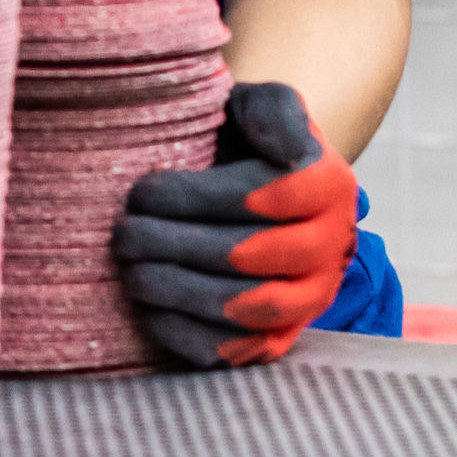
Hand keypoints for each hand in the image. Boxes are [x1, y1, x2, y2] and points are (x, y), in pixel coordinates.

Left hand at [112, 81, 358, 369]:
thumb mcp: (260, 105)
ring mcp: (310, 300)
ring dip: (180, 291)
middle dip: (177, 245)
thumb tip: (286, 150)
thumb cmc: (246, 141)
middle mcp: (331, 247)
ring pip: (248, 309)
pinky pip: (237, 351)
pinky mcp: (280, 339)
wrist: (259, 188)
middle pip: (252, 257)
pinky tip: (149, 308)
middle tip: (124, 233)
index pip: (264, 197)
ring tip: (132, 270)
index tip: (145, 190)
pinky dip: (188, 333)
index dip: (197, 198)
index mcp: (329, 184)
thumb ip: (272, 110)